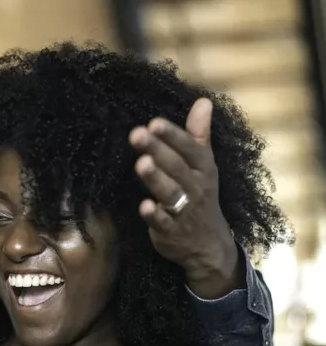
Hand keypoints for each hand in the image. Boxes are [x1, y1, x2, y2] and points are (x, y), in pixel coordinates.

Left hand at [128, 98, 243, 298]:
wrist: (209, 245)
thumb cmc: (200, 196)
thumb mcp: (204, 165)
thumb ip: (198, 134)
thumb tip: (203, 101)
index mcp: (203, 169)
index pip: (190, 148)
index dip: (172, 135)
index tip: (154, 122)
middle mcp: (196, 187)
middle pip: (176, 167)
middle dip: (157, 149)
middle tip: (137, 133)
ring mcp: (184, 211)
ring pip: (170, 192)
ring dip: (156, 178)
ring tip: (141, 163)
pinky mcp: (171, 231)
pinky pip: (163, 222)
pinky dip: (154, 215)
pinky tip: (143, 206)